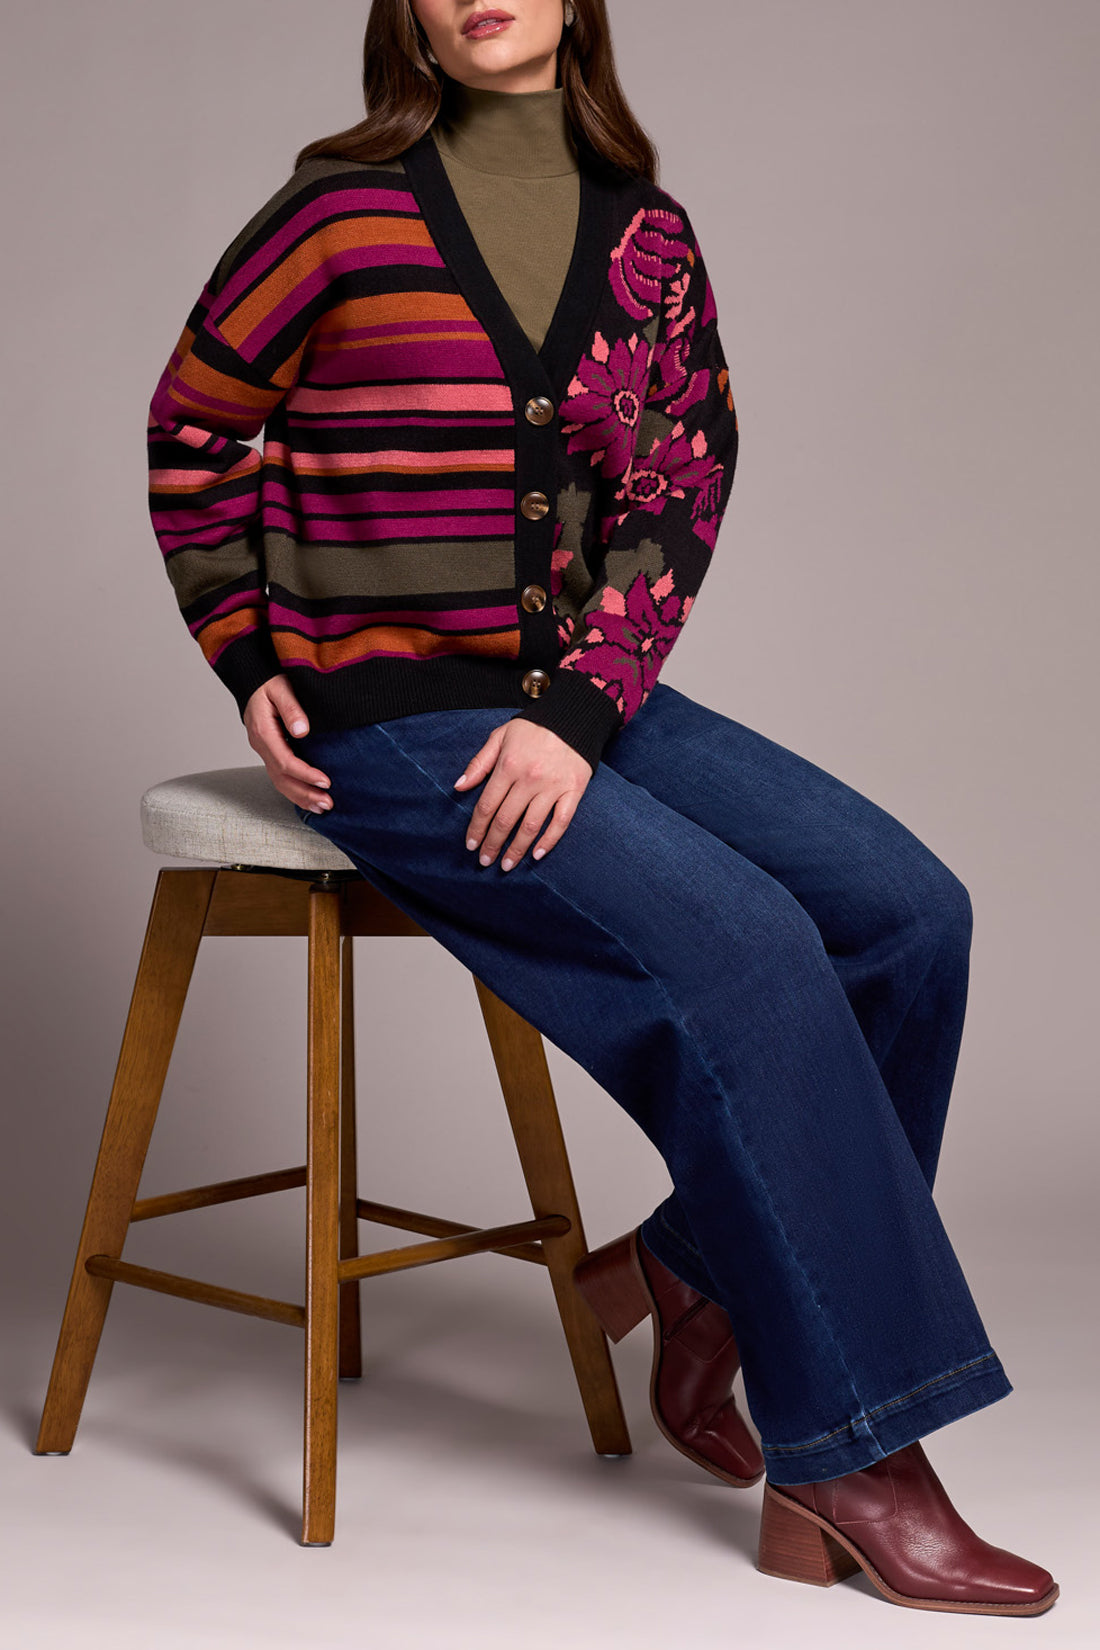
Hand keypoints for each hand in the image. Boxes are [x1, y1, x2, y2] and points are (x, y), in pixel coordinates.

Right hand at [244, 675, 332, 813]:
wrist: (255, 679)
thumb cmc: (270, 682)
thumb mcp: (281, 687)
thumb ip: (291, 708)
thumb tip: (302, 731)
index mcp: (263, 732)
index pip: (285, 761)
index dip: (305, 774)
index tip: (326, 781)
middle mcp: (261, 745)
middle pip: (281, 778)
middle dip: (305, 793)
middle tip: (328, 803)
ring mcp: (264, 751)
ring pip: (279, 781)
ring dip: (301, 797)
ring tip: (323, 807)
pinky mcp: (271, 752)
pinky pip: (280, 776)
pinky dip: (295, 790)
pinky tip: (310, 799)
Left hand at [454, 718, 590, 870]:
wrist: (575, 717)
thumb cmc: (534, 728)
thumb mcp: (500, 736)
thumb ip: (479, 763)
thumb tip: (459, 786)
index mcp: (508, 765)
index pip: (487, 806)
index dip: (476, 829)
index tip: (471, 845)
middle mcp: (529, 779)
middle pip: (505, 820)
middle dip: (492, 845)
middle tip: (485, 862)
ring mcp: (553, 787)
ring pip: (530, 826)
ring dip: (516, 850)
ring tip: (506, 865)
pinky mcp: (574, 791)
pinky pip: (561, 821)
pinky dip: (549, 841)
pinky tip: (537, 854)